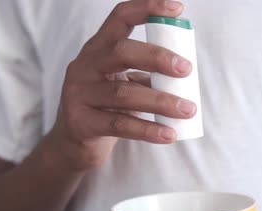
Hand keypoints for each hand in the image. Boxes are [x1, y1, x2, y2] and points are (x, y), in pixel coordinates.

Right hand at [47, 0, 196, 171]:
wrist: (73, 145)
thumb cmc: (107, 109)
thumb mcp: (124, 84)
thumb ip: (148, 74)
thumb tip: (186, 73)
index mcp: (99, 49)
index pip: (120, 18)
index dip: (147, 8)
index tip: (178, 8)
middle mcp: (85, 66)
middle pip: (121, 52)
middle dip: (157, 57)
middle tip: (186, 69)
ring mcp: (79, 94)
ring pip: (123, 93)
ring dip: (161, 101)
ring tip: (188, 110)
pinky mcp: (81, 122)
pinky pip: (120, 125)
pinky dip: (148, 130)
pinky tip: (169, 134)